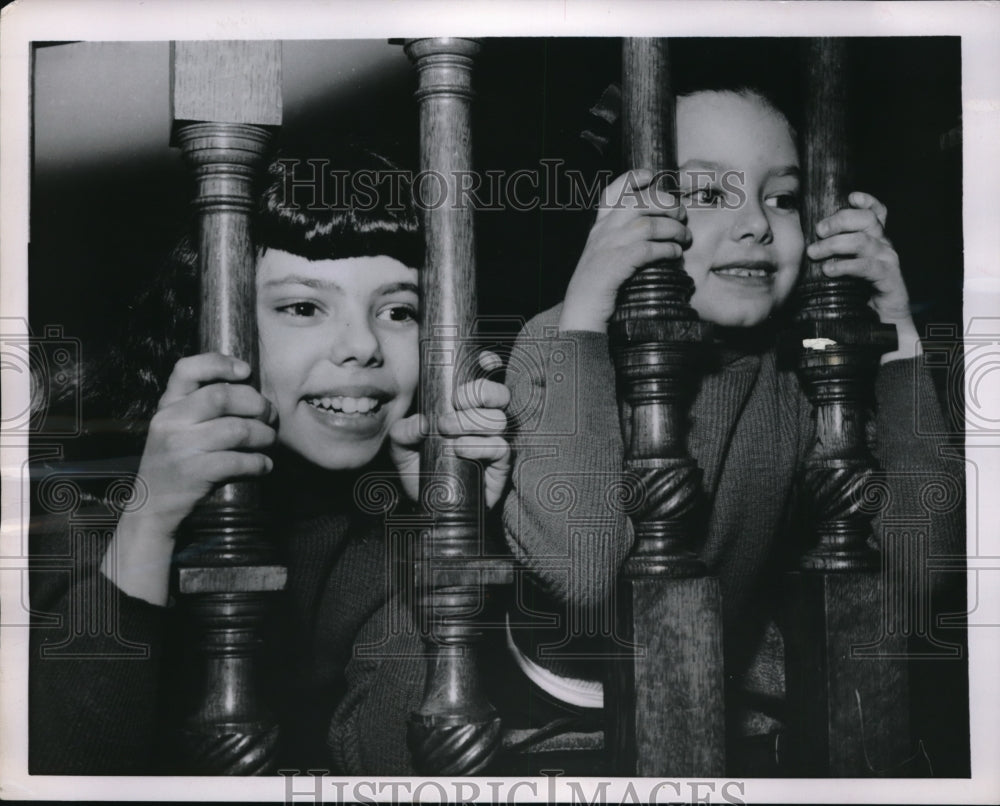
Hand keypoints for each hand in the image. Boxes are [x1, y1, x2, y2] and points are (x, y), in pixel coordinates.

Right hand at [130, 352, 277, 539]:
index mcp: (167, 405)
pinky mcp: (193, 473)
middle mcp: (170, 421)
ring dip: (264, 435)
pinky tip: (264, 466)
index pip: (186, 369)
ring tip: (269, 441)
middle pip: (223, 397)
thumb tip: (251, 390)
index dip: (219, 363)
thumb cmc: (177, 461)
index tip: (246, 371)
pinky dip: (259, 463)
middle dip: (257, 404)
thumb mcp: (176, 427)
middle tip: (270, 416)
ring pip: (237, 429)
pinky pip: (238, 461)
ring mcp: (180, 447)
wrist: (152, 507)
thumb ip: (201, 406)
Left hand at [389, 351, 510, 508]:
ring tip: (447, 431)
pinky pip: (500, 447)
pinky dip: (478, 445)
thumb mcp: (401, 448)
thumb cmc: (422, 472)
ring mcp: (494, 442)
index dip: (489, 365)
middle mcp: (483, 421)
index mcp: (464, 408)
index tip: (483, 362)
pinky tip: (459, 450)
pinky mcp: (500, 466)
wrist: (432, 509)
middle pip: (499, 393)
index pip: (485, 378)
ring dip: (470, 421)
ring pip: (498, 419)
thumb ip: (403, 430)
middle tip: (454, 403)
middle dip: (478, 392)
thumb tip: (422, 422)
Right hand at [560, 169, 689, 332]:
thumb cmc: (597, 284)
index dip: (632, 178)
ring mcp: (610, 245)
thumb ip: (617, 237)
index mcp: (599, 226)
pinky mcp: (619, 263)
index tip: (651, 176)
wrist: (581, 308)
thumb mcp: (602, 253)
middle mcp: (604, 231)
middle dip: (666, 203)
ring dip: (673, 228)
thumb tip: (649, 227)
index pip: (612, 192)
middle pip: (639, 202)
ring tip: (684, 237)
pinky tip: (676, 254)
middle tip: (681, 213)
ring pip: (649, 224)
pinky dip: (668, 249)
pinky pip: (651, 248)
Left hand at [806, 191, 920, 361]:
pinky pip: (867, 266)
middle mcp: (884, 247)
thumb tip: (803, 250)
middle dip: (839, 220)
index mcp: (875, 242)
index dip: (866, 201)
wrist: (885, 328)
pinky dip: (846, 265)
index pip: (876, 214)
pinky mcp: (890, 279)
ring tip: (814, 253)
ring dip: (834, 244)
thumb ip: (831, 259)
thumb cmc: (859, 300)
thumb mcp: (842, 274)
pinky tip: (830, 270)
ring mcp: (888, 261)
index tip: (850, 196)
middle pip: (866, 220)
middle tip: (818, 231)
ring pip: (862, 240)